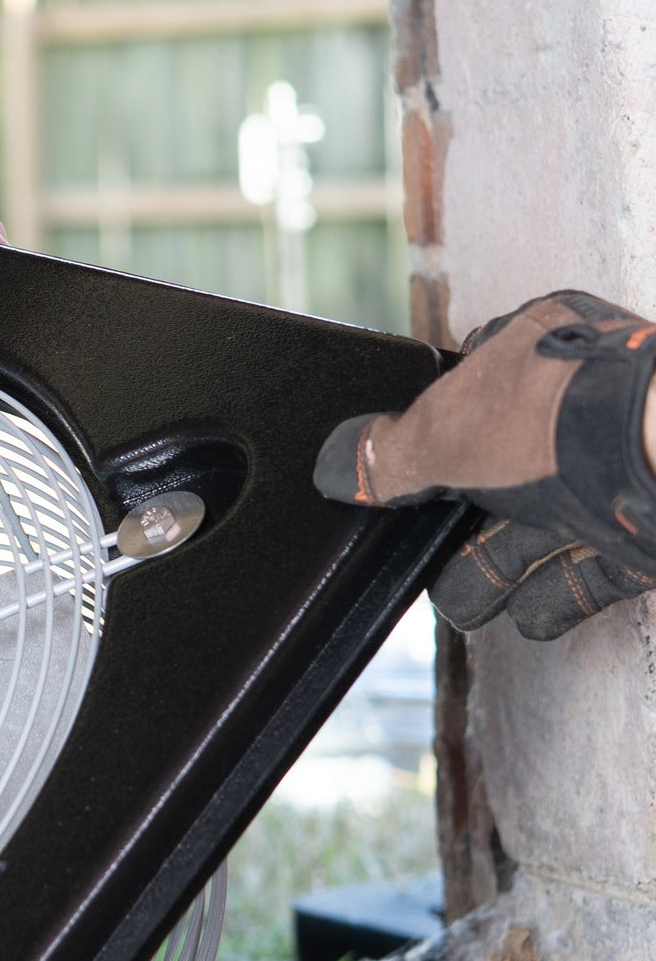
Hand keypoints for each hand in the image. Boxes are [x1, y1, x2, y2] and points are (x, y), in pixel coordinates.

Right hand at [313, 291, 655, 638]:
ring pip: (539, 526)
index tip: (404, 490)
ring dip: (492, 571)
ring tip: (463, 604)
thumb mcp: (442, 432)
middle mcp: (581, 401)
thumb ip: (386, 456)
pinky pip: (588, 570)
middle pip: (497, 472)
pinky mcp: (645, 528)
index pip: (468, 392)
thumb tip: (337, 465)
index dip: (431, 442)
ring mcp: (617, 465)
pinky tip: (524, 614)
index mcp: (536, 346)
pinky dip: (552, 597)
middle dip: (454, 526)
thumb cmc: (561, 420)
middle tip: (419, 559)